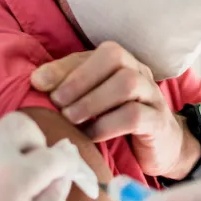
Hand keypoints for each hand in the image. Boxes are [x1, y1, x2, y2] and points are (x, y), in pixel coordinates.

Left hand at [31, 41, 198, 178]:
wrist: (163, 148)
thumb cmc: (120, 122)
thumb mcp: (95, 101)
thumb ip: (72, 87)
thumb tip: (37, 81)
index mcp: (124, 63)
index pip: (96, 52)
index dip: (66, 65)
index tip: (38, 82)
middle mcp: (141, 72)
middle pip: (115, 57)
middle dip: (80, 79)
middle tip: (58, 103)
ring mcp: (153, 96)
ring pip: (128, 83)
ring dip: (92, 101)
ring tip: (71, 119)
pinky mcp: (159, 123)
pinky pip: (135, 116)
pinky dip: (106, 125)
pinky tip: (90, 136)